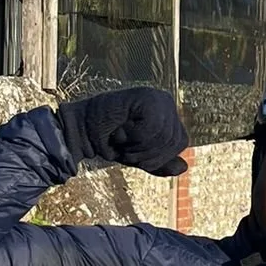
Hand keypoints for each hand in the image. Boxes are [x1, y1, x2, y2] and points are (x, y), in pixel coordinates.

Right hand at [56, 88, 188, 175]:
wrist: (81, 129)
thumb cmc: (110, 140)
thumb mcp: (139, 155)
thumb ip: (160, 162)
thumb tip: (184, 167)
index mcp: (168, 114)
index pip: (180, 142)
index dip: (159, 157)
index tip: (134, 154)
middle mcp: (166, 102)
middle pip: (174, 140)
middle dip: (147, 154)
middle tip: (125, 149)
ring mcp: (157, 97)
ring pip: (163, 136)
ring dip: (138, 146)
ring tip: (121, 140)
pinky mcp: (147, 97)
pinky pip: (152, 128)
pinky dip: (134, 137)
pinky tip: (121, 130)